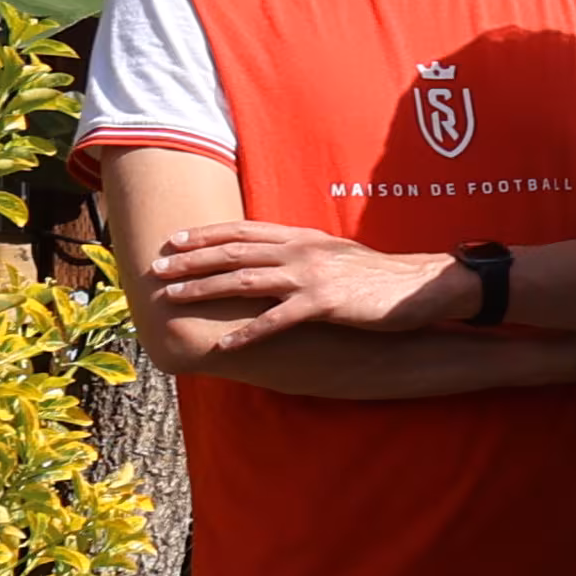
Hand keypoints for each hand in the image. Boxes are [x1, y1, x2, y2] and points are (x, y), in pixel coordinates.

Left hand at [144, 221, 439, 349]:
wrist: (418, 287)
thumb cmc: (377, 276)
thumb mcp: (335, 254)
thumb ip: (302, 252)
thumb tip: (274, 256)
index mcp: (301, 237)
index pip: (243, 230)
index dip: (205, 235)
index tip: (173, 240)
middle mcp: (300, 251)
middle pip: (234, 252)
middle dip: (191, 261)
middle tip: (157, 270)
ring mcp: (310, 276)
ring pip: (244, 280)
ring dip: (204, 290)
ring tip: (173, 300)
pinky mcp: (324, 304)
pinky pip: (276, 320)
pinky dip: (246, 333)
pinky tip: (224, 345)